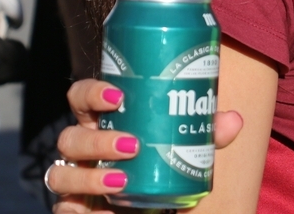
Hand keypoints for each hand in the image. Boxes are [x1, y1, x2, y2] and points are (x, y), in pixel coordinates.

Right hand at [49, 79, 244, 212]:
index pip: (81, 97)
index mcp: (103, 120)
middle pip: (69, 136)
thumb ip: (208, 133)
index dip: (91, 92)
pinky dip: (81, 212)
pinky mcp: (76, 208)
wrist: (161, 203)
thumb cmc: (167, 160)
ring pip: (60, 174)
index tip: (119, 96)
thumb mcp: (188, 145)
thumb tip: (233, 120)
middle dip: (97, 140)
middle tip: (132, 145)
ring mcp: (76, 179)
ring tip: (121, 180)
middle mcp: (84, 148)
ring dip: (88, 176)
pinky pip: (65, 210)